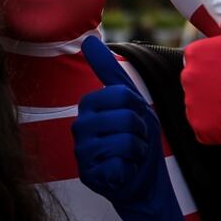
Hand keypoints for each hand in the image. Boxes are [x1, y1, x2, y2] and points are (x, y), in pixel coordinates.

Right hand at [72, 36, 168, 211]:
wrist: (140, 181)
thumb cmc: (135, 139)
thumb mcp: (129, 102)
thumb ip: (109, 71)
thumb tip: (88, 39)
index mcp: (88, 105)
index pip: (123, 95)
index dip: (139, 108)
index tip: (135, 119)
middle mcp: (79, 126)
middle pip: (127, 118)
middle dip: (140, 132)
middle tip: (134, 141)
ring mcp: (81, 152)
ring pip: (125, 141)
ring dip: (137, 151)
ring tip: (129, 156)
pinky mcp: (87, 175)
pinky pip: (120, 164)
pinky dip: (129, 168)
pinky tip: (123, 171)